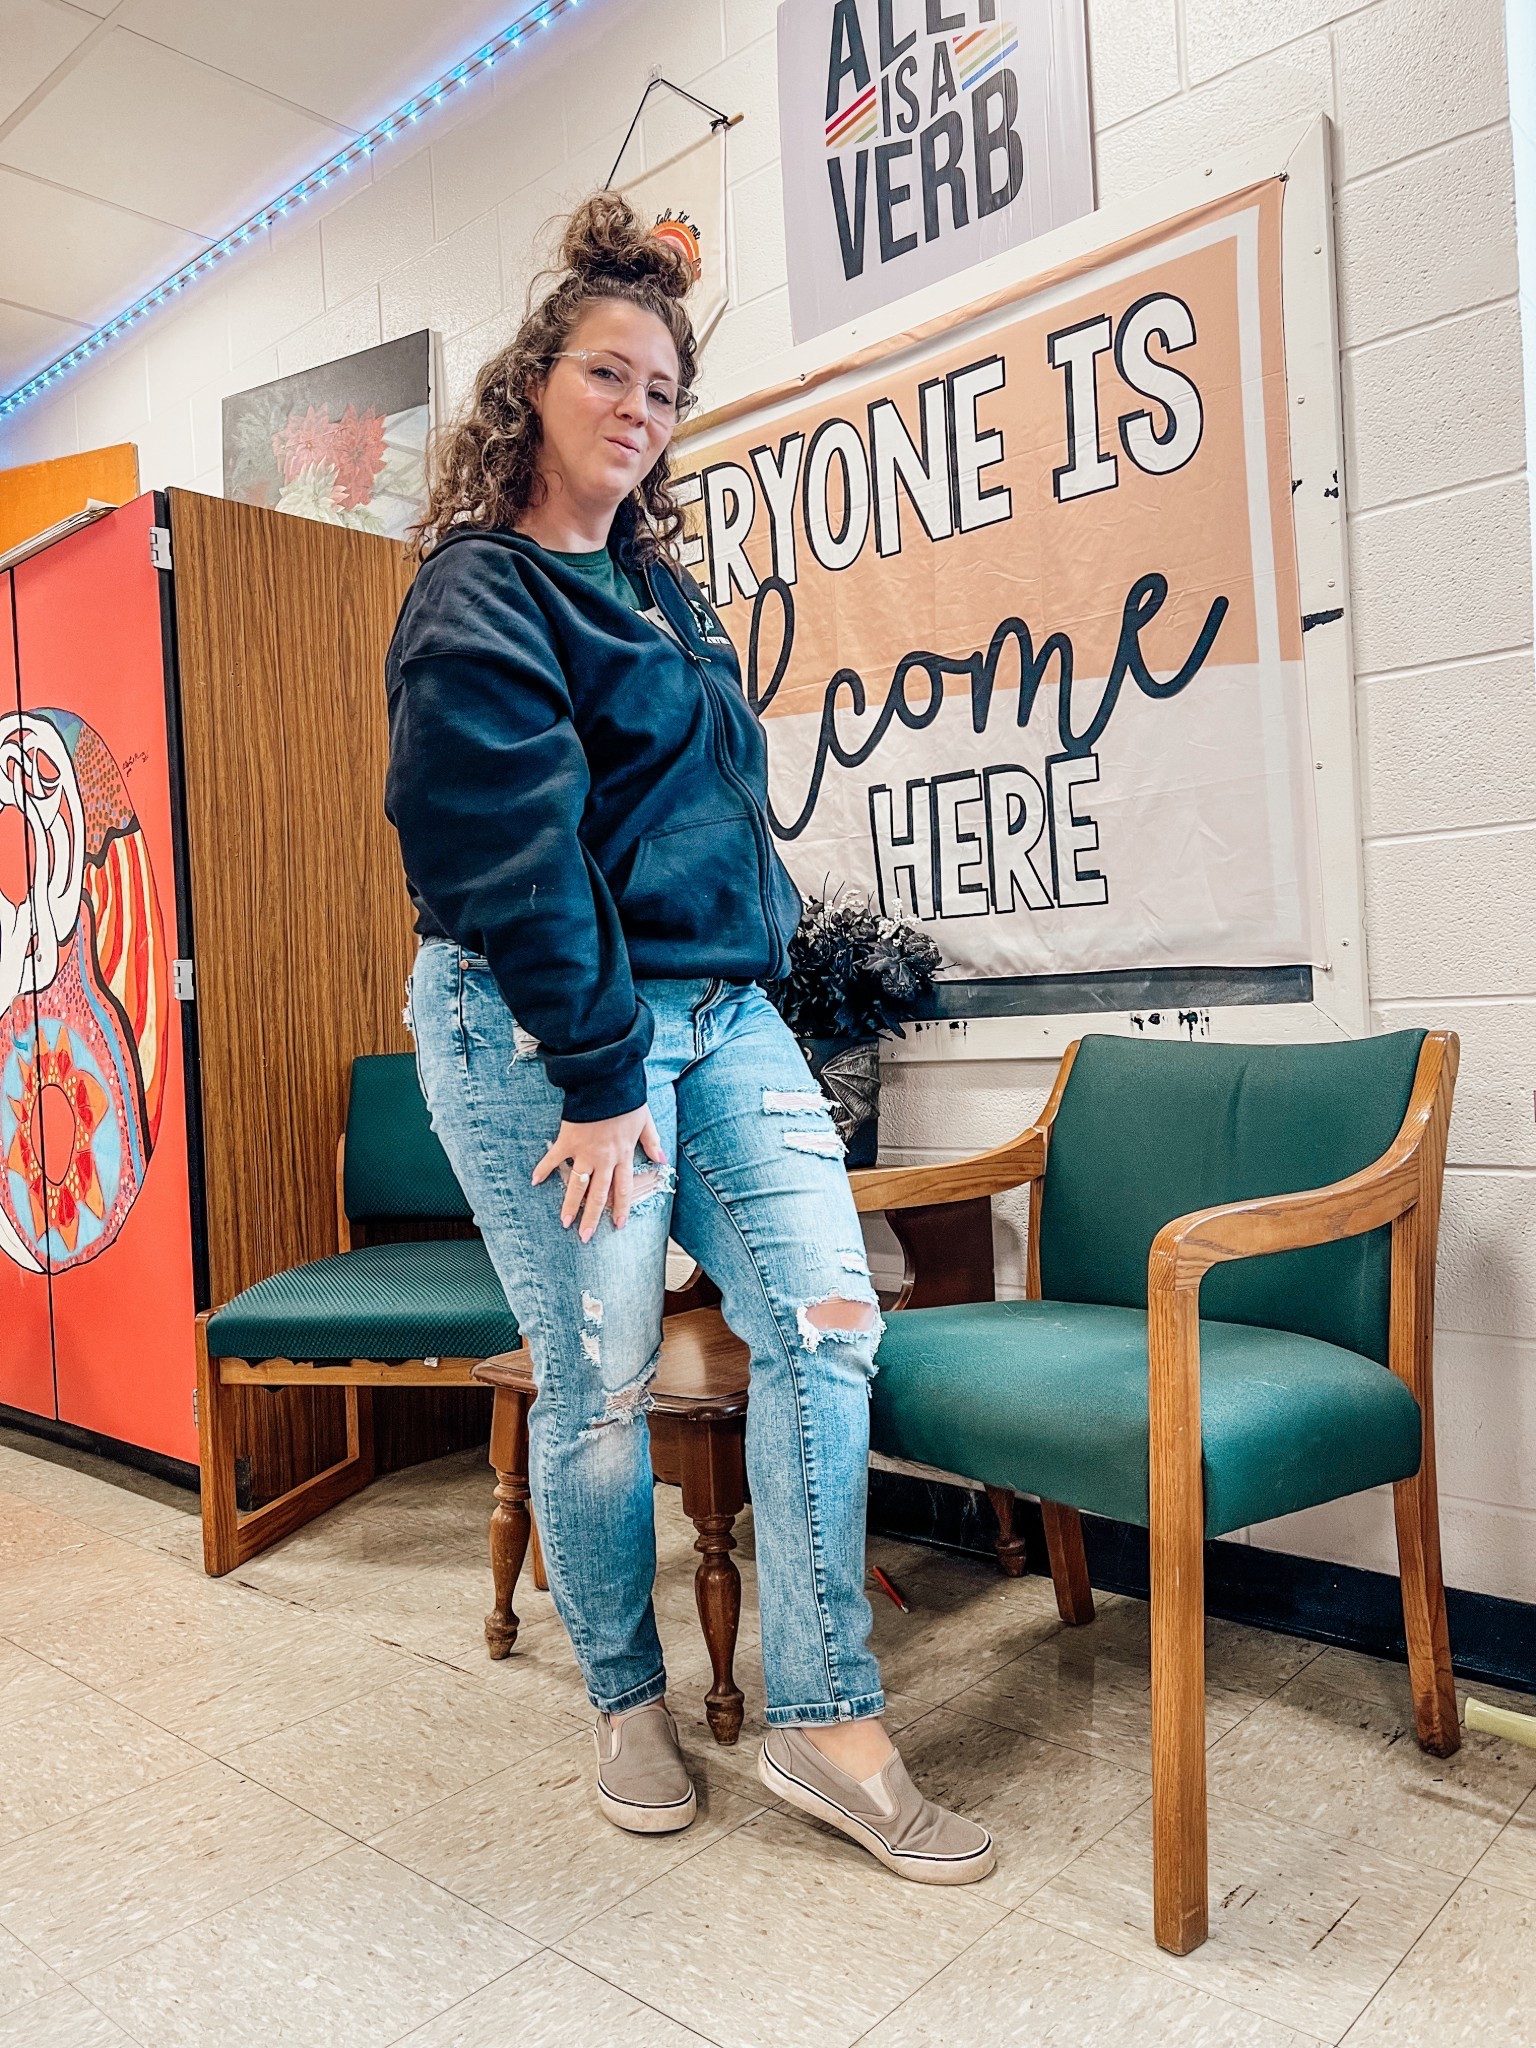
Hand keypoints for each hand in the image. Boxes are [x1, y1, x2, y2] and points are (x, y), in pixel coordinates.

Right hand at [532, 1106, 666, 1240]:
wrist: (606, 1082)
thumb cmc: (626, 1099)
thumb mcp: (645, 1121)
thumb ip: (652, 1142)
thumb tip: (662, 1160)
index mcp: (622, 1155)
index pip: (623, 1189)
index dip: (620, 1209)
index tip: (617, 1225)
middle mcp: (604, 1159)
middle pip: (598, 1194)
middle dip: (592, 1217)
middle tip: (585, 1236)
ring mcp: (585, 1151)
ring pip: (577, 1184)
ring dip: (570, 1205)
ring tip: (564, 1222)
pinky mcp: (568, 1140)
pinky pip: (554, 1158)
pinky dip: (544, 1169)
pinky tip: (535, 1181)